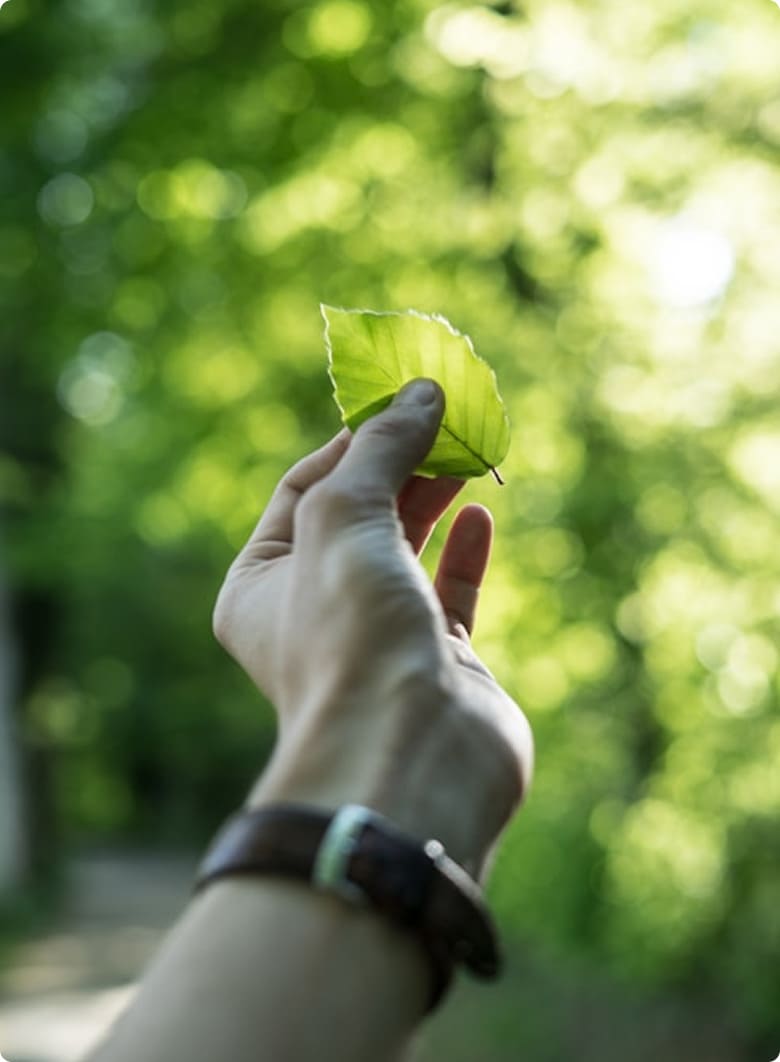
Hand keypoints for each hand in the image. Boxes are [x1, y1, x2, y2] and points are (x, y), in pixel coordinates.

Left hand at [213, 380, 532, 876]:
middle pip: (358, 515)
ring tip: (466, 452)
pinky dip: (464, 551)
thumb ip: (381, 448)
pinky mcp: (437, 660)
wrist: (411, 751)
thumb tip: (423, 391)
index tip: (398, 402)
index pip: (301, 489)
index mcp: (259, 585)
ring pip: (406, 550)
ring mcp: (377, 637)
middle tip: (444, 420)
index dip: (349, 441)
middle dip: (398, 464)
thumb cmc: (350, 631)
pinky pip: (449, 592)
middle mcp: (312, 612)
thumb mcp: (345, 516)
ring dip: (433, 499)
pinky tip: (481, 514)